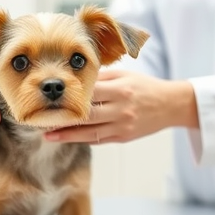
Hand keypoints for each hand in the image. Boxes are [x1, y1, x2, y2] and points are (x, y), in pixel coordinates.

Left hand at [44, 69, 198, 143]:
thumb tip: (75, 81)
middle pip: (86, 116)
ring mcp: (123, 125)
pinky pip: (99, 139)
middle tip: (43, 120)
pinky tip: (69, 138)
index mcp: (120, 89)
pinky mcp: (124, 137)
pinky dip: (83, 139)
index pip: (90, 93)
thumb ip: (102, 78)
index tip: (51, 99)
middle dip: (63, 119)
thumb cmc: (145, 86)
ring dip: (68, 135)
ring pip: (90, 133)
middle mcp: (121, 109)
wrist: (171, 105)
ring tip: (49, 135)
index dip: (69, 97)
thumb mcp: (125, 76)